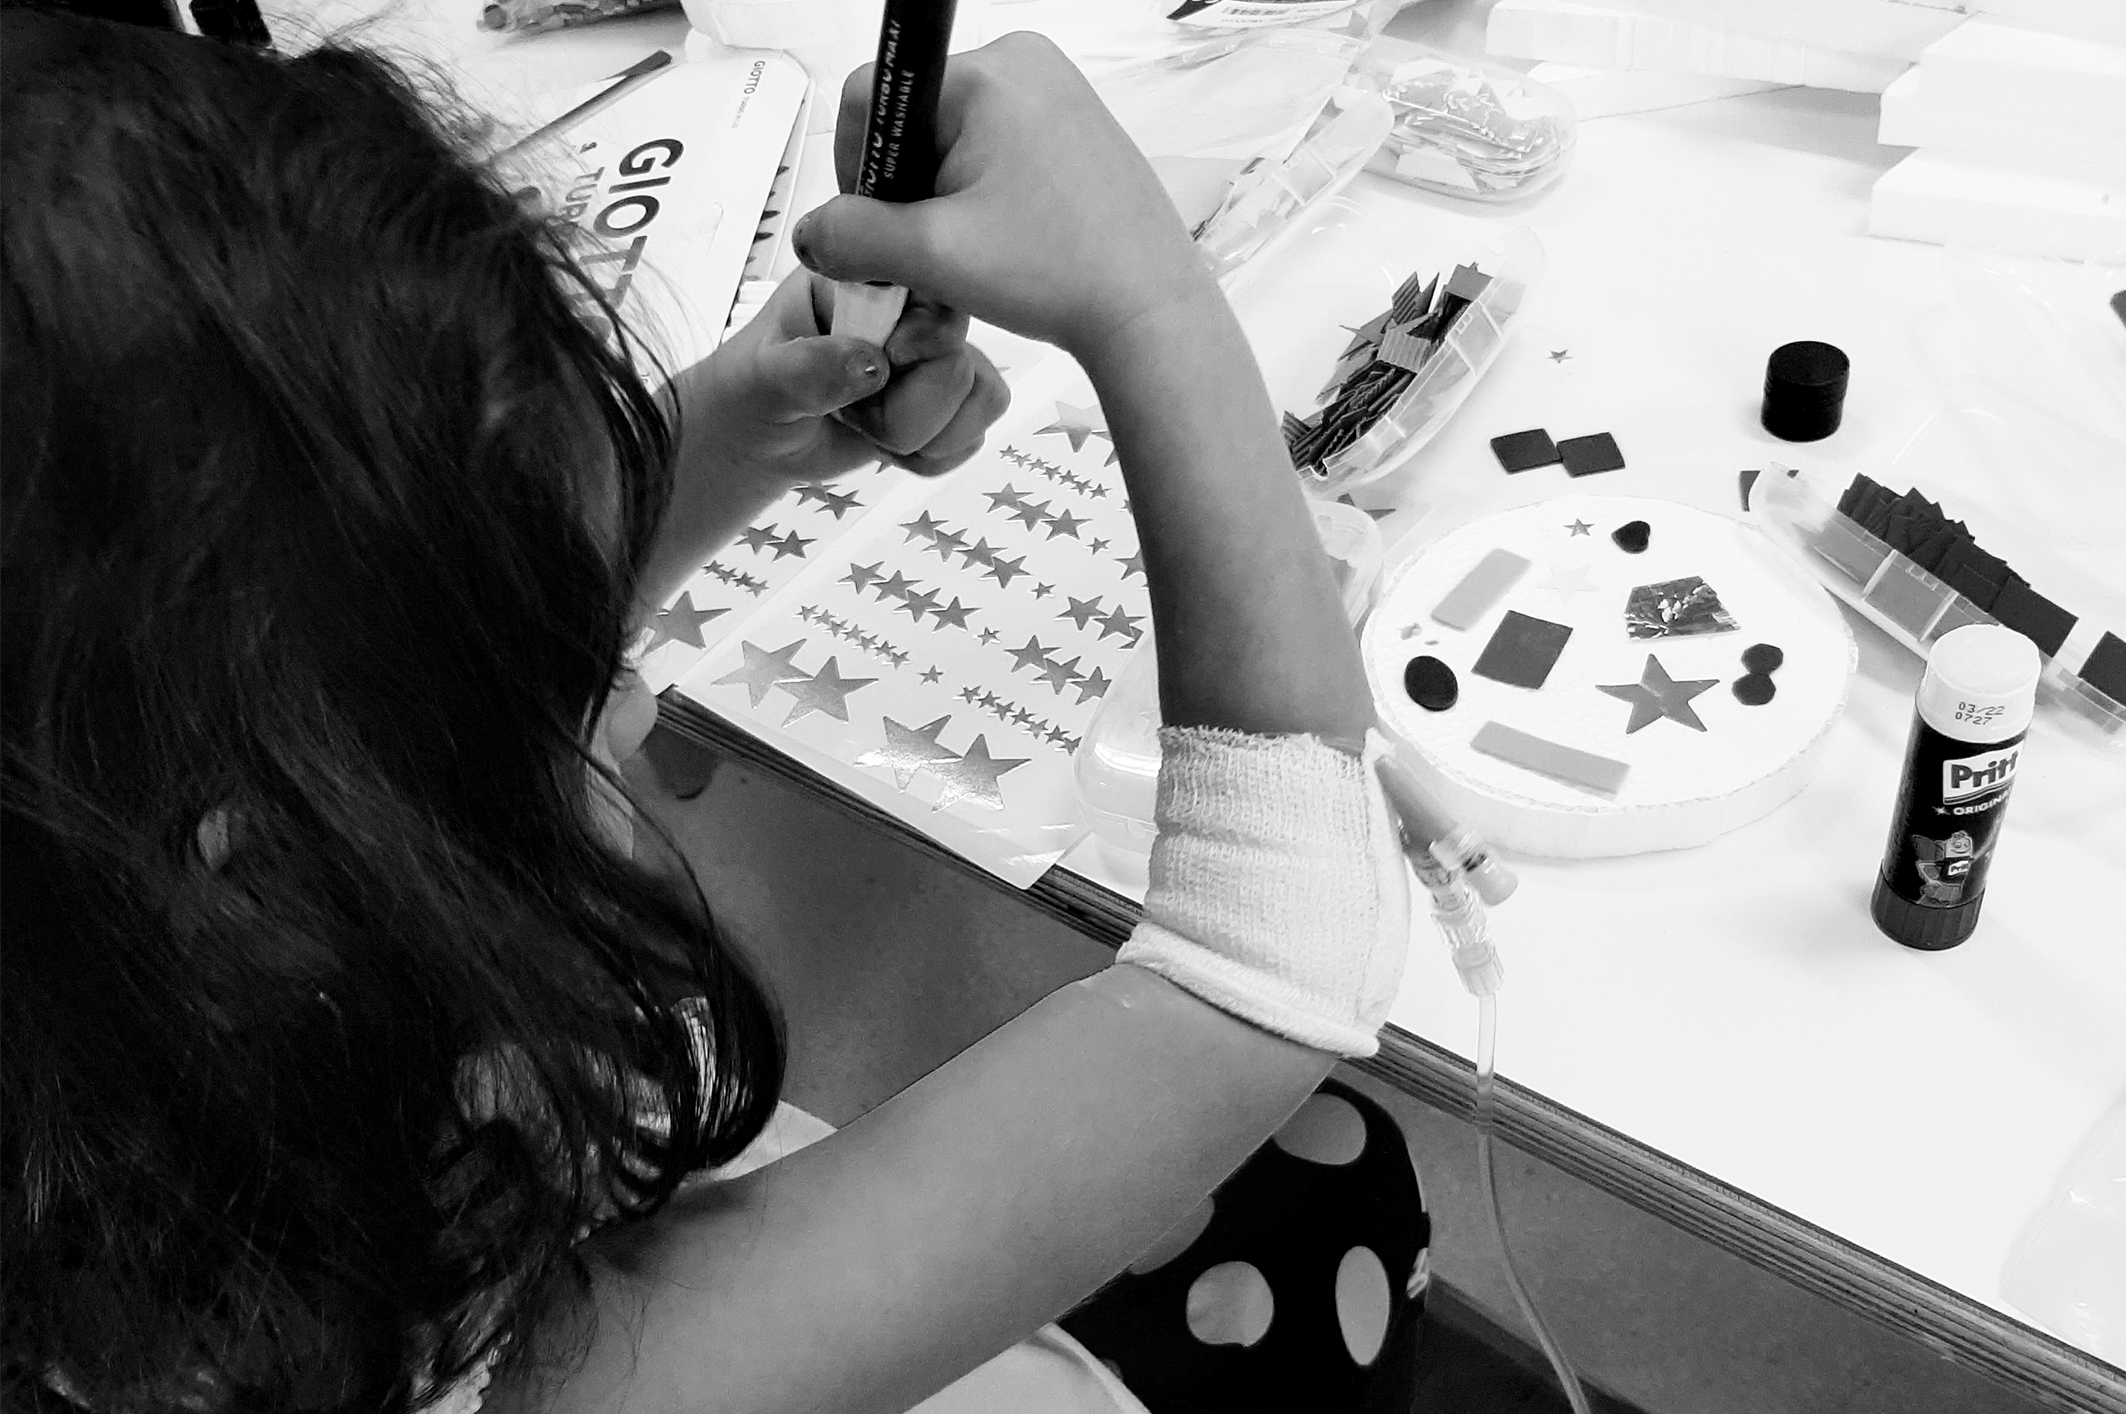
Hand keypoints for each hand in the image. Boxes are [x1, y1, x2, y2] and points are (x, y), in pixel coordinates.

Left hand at [681, 268, 1007, 481]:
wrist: (760, 435)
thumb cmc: (754, 387)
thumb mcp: (762, 376)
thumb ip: (808, 368)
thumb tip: (871, 365)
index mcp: (874, 275)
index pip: (937, 291)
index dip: (910, 347)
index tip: (868, 369)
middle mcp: (918, 309)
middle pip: (960, 364)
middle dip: (904, 413)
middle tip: (852, 410)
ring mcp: (941, 355)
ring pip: (982, 399)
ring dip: (919, 437)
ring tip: (868, 425)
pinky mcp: (955, 400)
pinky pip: (976, 435)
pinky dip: (932, 457)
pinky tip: (891, 446)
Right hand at [790, 34, 1217, 360]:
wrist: (1149, 311)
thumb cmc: (1059, 273)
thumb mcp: (932, 255)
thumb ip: (852, 236)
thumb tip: (811, 233)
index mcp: (988, 72)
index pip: (874, 97)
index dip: (855, 167)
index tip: (874, 228)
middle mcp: (1025, 64)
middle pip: (915, 118)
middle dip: (906, 188)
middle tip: (927, 252)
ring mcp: (1055, 92)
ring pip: (954, 138)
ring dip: (942, 197)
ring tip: (970, 254)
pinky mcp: (1073, 127)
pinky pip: (997, 148)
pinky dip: (981, 196)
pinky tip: (1001, 243)